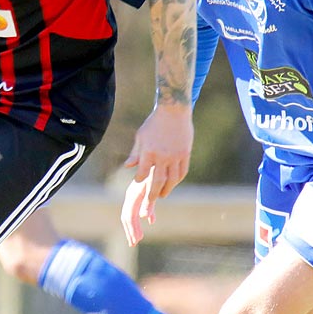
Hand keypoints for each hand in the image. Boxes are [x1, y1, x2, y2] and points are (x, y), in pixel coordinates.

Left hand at [120, 104, 193, 244]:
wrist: (173, 110)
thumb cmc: (153, 123)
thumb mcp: (140, 137)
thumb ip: (135, 154)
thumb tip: (127, 167)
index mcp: (148, 152)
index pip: (142, 174)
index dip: (140, 180)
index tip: (138, 182)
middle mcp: (162, 156)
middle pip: (157, 181)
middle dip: (152, 194)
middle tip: (150, 203)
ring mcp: (175, 156)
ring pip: (172, 180)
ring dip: (166, 190)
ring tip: (162, 195)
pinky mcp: (185, 154)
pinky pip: (182, 172)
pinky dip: (177, 180)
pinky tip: (173, 183)